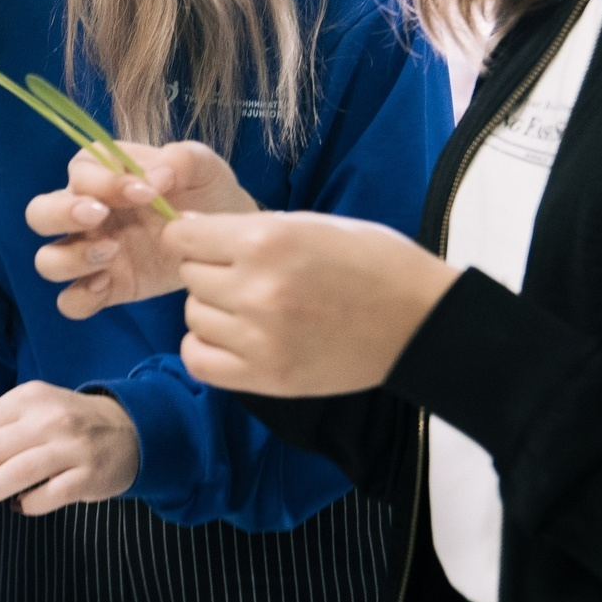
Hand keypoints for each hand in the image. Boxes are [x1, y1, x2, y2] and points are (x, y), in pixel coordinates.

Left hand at [0, 381, 139, 522]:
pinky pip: (50, 494)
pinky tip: (15, 508)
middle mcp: (47, 419)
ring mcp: (70, 446)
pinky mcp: (89, 474)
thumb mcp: (29, 415)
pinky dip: (28, 504)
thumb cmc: (65, 426)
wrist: (129, 428)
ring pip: (15, 472)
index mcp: (25, 399)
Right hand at [27, 142, 256, 319]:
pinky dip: (81, 297)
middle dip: (61, 214)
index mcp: (103, 173)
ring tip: (113, 252)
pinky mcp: (105, 288)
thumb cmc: (207, 193)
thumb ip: (183, 159)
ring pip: (47, 260)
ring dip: (71, 258)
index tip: (146, 192)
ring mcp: (90, 254)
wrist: (227, 242)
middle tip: (99, 216)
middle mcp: (85, 212)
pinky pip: (71, 301)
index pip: (79, 171)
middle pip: (39, 214)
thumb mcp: (205, 168)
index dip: (103, 181)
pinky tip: (109, 284)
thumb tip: (158, 176)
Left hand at [164, 211, 458, 395]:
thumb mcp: (311, 224)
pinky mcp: (267, 377)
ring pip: (192, 316)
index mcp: (268, 241)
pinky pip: (199, 361)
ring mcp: (260, 338)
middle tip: (243, 276)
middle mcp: (257, 289)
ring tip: (248, 307)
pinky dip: (207, 348)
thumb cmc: (372, 263)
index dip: (190, 239)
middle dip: (209, 272)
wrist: (419, 320)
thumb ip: (249, 228)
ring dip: (212, 310)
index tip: (206, 245)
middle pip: (188, 277)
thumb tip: (188, 232)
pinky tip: (233, 338)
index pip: (182, 240)